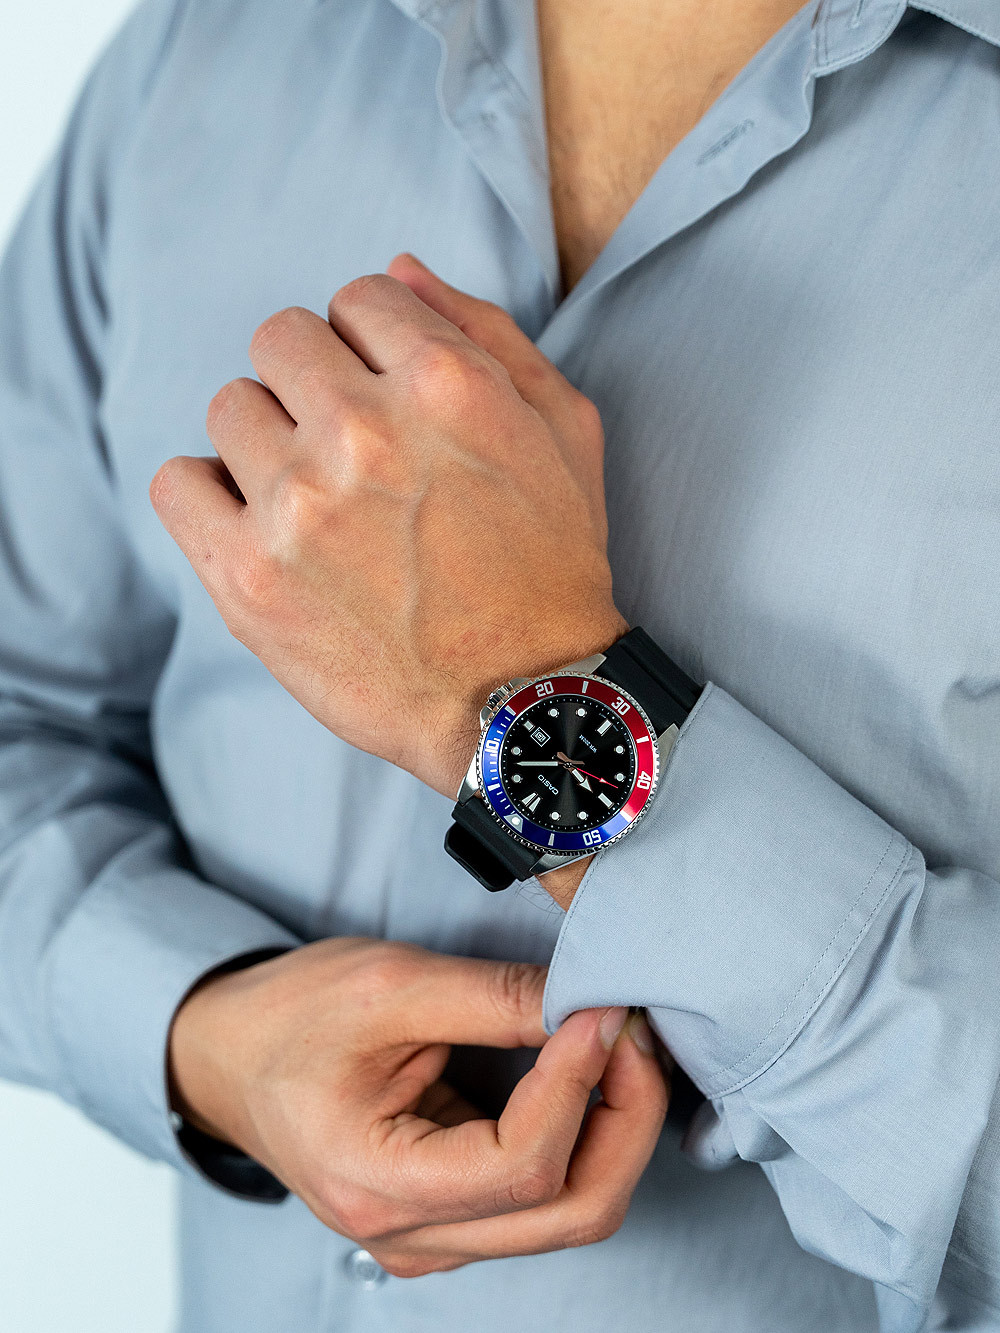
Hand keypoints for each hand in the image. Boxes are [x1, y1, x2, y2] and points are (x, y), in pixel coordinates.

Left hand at [150, 255, 626, 801]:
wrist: (524, 701)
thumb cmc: (552, 565)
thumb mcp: (565, 430)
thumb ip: (486, 332)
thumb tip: (395, 270)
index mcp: (444, 383)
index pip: (357, 298)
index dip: (373, 344)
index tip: (387, 394)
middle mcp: (363, 432)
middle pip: (281, 340)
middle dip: (315, 380)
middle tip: (349, 447)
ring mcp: (297, 507)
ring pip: (230, 406)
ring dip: (267, 439)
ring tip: (314, 496)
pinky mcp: (248, 578)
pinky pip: (176, 484)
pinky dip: (207, 494)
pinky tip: (255, 521)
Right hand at [168, 938, 667, 1276]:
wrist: (230, 1054)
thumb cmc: (289, 1018)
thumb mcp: (386, 985)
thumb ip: (491, 999)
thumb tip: (588, 1002)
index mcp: (379, 1184)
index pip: (523, 1165)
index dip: (581, 1084)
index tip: (601, 1010)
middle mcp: (412, 1234)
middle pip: (571, 1210)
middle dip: (626, 1117)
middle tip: (633, 1031)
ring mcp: (433, 1236)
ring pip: (569, 1211)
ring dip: (616, 1128)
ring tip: (619, 1046)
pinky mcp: (450, 1216)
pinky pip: (544, 1199)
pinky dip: (585, 1138)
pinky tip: (589, 1077)